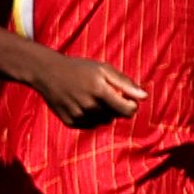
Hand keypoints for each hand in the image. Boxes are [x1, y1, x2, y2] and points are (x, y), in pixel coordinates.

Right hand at [30, 54, 144, 127]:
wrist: (47, 73)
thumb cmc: (79, 68)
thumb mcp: (103, 69)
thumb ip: (125, 83)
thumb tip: (145, 97)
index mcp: (100, 91)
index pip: (127, 111)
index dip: (131, 105)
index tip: (126, 97)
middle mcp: (89, 107)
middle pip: (116, 116)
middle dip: (116, 106)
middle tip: (105, 93)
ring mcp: (78, 116)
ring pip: (103, 121)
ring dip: (103, 112)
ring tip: (92, 97)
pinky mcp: (70, 122)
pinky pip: (90, 124)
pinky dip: (91, 117)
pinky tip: (82, 104)